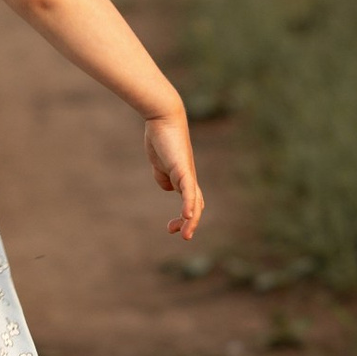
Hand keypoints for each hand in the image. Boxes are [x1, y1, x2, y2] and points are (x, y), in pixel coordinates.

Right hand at [144, 107, 203, 240]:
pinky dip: (189, 204)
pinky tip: (187, 216)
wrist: (163, 118)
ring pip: (195, 201)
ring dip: (191, 220)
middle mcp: (189, 178)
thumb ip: (163, 176)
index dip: (183, 218)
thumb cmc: (161, 138)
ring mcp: (188, 173)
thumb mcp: (159, 163)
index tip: (170, 228)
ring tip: (186, 234)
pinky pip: (189, 190)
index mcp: (183, 178)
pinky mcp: (183, 168)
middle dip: (190, 223)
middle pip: (197, 205)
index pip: (191, 203)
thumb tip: (167, 188)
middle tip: (183, 237)